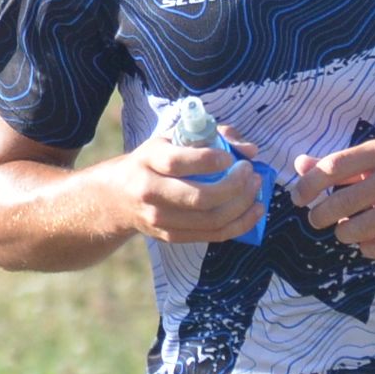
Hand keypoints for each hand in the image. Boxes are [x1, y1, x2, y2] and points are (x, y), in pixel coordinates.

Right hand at [100, 123, 264, 247]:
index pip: (178, 163)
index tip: (231, 158)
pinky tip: (254, 211)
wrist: (118, 197)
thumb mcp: (170, 140)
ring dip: (242, 206)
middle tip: (250, 173)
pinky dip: (239, 224)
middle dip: (234, 187)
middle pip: (199, 197)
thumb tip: (249, 149)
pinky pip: (212, 234)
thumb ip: (210, 136)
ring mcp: (160, 219)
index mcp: (148, 161)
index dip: (209, 161)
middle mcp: (150, 191)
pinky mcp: (171, 236)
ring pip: (210, 219)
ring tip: (256, 190)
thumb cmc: (153, 162)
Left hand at [290, 136, 374, 259]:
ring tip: (349, 229)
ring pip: (353, 230)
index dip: (306, 186)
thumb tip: (299, 165)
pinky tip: (371, 240)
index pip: (330, 167)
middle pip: (337, 204)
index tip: (297, 198)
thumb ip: (341, 163)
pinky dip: (366, 248)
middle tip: (319, 219)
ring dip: (344, 234)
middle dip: (320, 217)